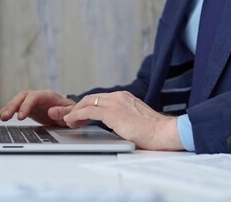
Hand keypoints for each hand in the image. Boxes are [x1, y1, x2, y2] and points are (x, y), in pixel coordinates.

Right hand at [0, 90, 75, 126]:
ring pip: (17, 101)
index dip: (26, 105)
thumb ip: (63, 112)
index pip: (34, 97)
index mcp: (48, 96)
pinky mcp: (30, 108)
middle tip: (5, 117)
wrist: (71, 113)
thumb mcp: (71, 113)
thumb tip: (51, 112)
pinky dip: (9, 111)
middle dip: (13, 106)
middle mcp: (39, 96)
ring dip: (8, 108)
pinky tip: (0, 116)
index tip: (20, 116)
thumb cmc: (71, 111)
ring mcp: (33, 102)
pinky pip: (17, 107)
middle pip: (22, 97)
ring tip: (0, 117)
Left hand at [63, 91, 183, 150]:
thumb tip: (113, 125)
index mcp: (124, 97)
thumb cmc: (153, 131)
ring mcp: (115, 103)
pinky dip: (76, 115)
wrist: (163, 132)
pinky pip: (88, 111)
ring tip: (67, 121)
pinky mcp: (113, 112)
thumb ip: (122, 118)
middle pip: (90, 98)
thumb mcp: (134, 120)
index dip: (85, 106)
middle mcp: (118, 96)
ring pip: (87, 103)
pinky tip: (71, 121)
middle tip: (67, 116)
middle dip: (75, 107)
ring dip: (74, 112)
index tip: (78, 115)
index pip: (99, 99)